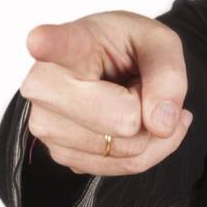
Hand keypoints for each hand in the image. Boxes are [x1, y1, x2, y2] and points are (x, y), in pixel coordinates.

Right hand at [19, 10, 192, 176]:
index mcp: (74, 42)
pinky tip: (135, 122)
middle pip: (123, 120)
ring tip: (129, 97)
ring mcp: (47, 124)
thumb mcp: (161, 44)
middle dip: (147, 106)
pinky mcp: (61, 154)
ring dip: (147, 129)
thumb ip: (168, 74)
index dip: (49, 43)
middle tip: (134, 82)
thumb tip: (161, 126)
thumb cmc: (131, 48)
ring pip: (125, 150)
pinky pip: (123, 167)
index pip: (58, 45)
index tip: (38, 39)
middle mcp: (47, 84)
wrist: (113, 65)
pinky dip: (146, 149)